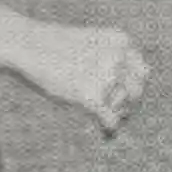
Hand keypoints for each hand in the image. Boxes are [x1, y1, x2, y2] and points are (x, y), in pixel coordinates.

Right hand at [21, 21, 148, 135]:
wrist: (28, 45)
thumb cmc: (54, 46)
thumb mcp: (90, 43)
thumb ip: (110, 61)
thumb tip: (127, 96)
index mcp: (121, 41)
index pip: (142, 72)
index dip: (133, 86)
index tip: (123, 95)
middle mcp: (119, 58)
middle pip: (136, 91)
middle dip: (128, 103)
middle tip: (116, 111)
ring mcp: (106, 77)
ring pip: (123, 107)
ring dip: (112, 113)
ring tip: (96, 112)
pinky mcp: (91, 97)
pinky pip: (111, 121)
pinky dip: (108, 128)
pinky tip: (103, 130)